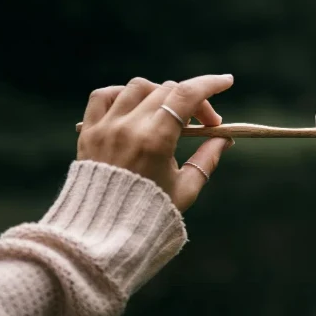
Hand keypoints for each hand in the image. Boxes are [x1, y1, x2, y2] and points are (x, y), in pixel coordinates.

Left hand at [76, 74, 235, 211]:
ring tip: (171, 115)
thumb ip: (207, 159)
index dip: (210, 84)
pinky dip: (122, 95)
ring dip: (161, 94)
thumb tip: (224, 139)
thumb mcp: (187, 188)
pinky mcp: (88, 132)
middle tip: (205, 123)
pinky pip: (104, 96)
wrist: (102, 233)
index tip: (226, 82)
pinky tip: (137, 107)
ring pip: (138, 87)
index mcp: (155, 141)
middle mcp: (129, 127)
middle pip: (168, 90)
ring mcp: (105, 127)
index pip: (186, 95)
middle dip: (193, 101)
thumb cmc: (150, 213)